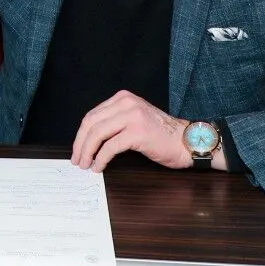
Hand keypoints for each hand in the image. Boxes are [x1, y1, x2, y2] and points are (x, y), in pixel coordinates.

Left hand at [71, 90, 192, 171]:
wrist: (188, 142)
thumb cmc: (162, 135)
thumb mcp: (135, 119)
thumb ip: (115, 121)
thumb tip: (89, 139)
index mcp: (123, 98)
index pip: (92, 115)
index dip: (81, 134)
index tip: (77, 149)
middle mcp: (126, 103)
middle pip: (91, 123)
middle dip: (80, 144)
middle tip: (76, 160)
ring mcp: (132, 117)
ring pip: (98, 134)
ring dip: (87, 152)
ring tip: (85, 165)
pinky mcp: (137, 132)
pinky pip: (110, 147)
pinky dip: (101, 159)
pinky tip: (98, 167)